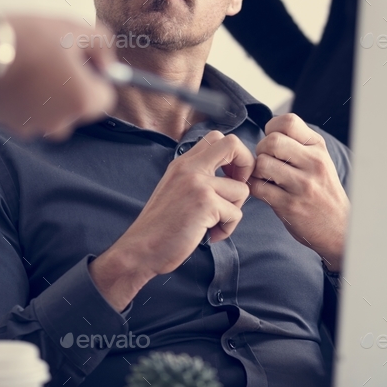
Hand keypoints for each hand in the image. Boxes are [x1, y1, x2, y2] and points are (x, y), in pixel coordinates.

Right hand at [0, 15, 116, 139]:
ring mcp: (35, 127)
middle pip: (79, 106)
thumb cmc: (26, 39)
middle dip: (73, 85)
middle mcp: (62, 122)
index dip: (97, 76)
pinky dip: (29, 99)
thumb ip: (102, 45)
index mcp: (83, 101)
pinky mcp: (12, 127)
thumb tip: (108, 63)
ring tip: (35, 65)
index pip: (105, 96)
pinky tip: (19, 76)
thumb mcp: (74, 29)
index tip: (84, 60)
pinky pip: (31, 113)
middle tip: (56, 59)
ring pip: (55, 111)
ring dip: (51, 93)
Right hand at [89, 132, 254, 309]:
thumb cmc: (160, 225)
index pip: (217, 138)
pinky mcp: (205, 203)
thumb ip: (197, 177)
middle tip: (236, 190)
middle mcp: (190, 167)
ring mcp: (198, 183)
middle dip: (246, 166)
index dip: (233, 156)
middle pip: (233, 144)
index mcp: (184, 163)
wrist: (140, 248)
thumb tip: (230, 178)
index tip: (230, 177)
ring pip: (242, 190)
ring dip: (233, 211)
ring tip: (214, 224)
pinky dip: (227, 229)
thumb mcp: (176, 188)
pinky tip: (209, 234)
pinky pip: (235, 214)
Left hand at [249, 114, 348, 271]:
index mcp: (318, 148)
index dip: (272, 128)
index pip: (288, 121)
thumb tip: (268, 132)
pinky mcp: (289, 206)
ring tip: (264, 177)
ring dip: (256, 170)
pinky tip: (263, 190)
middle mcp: (313, 163)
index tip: (272, 141)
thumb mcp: (319, 160)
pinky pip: (258, 188)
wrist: (338, 227)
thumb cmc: (323, 190)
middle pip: (272, 141)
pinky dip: (254, 187)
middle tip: (265, 161)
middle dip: (261, 149)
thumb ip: (298, 143)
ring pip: (262, 163)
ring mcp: (302, 185)